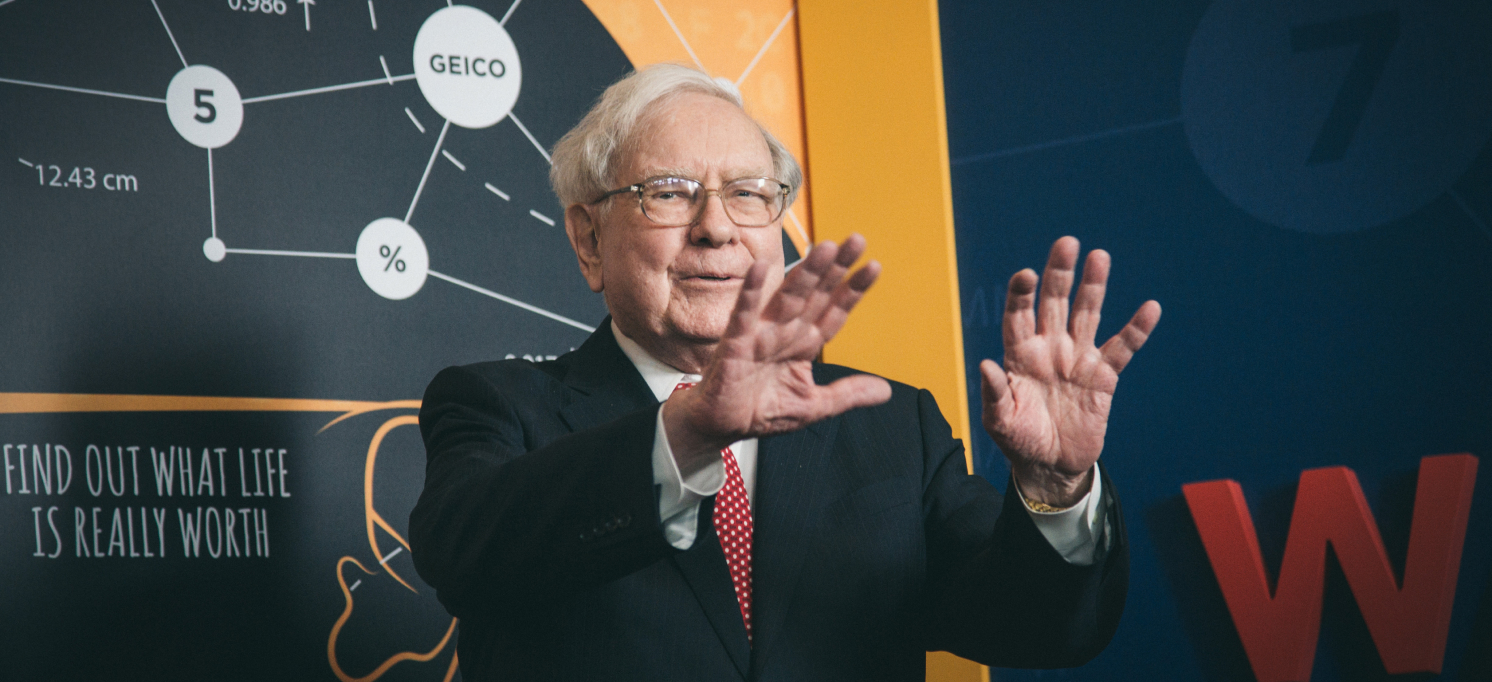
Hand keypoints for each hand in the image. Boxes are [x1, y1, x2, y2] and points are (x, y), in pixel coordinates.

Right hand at [663, 235, 891, 463]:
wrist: (720, 426)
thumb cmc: (760, 411)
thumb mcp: (814, 405)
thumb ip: (848, 394)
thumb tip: (885, 391)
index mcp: (803, 344)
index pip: (833, 311)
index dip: (852, 290)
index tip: (873, 267)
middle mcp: (784, 333)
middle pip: (815, 295)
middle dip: (835, 269)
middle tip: (857, 241)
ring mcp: (760, 335)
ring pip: (787, 298)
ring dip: (806, 273)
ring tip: (825, 248)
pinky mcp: (735, 344)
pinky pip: (743, 315)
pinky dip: (750, 292)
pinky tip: (759, 269)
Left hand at [981, 237, 1159, 506]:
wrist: (1051, 465)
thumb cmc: (1019, 439)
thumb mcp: (999, 421)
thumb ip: (994, 393)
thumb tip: (986, 363)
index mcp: (1020, 355)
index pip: (1018, 315)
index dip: (1022, 295)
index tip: (1026, 275)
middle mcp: (1049, 348)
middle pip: (1054, 303)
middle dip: (1060, 274)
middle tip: (1067, 243)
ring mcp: (1077, 359)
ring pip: (1087, 314)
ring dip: (1093, 287)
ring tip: (1099, 257)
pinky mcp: (1103, 376)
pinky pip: (1123, 348)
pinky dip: (1137, 329)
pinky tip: (1150, 308)